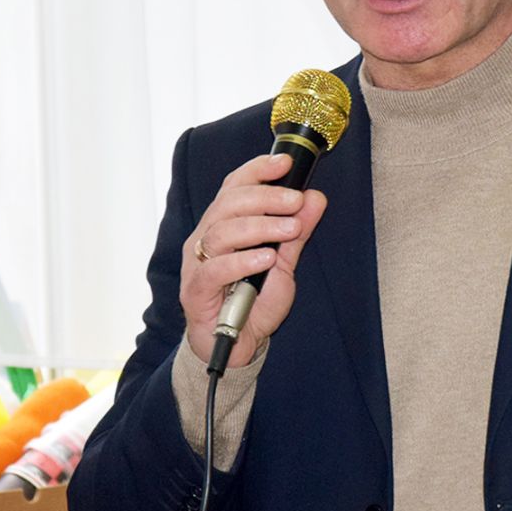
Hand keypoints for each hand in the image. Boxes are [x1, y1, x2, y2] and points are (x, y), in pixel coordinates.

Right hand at [181, 153, 327, 368]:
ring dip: (260, 226)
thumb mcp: (284, 264)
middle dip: (265, 197)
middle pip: (228, 203)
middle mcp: (204, 238)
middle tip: (296, 201)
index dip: (256, 170)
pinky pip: (215, 269)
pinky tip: (267, 257)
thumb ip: (297, 232)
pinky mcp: (195, 291)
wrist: (237, 347)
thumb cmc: (254, 303)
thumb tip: (315, 197)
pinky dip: (243, 260)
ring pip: (222, 231)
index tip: (284, 162)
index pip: (234, 186)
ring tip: (290, 229)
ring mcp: (196, 264)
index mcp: (222, 225)